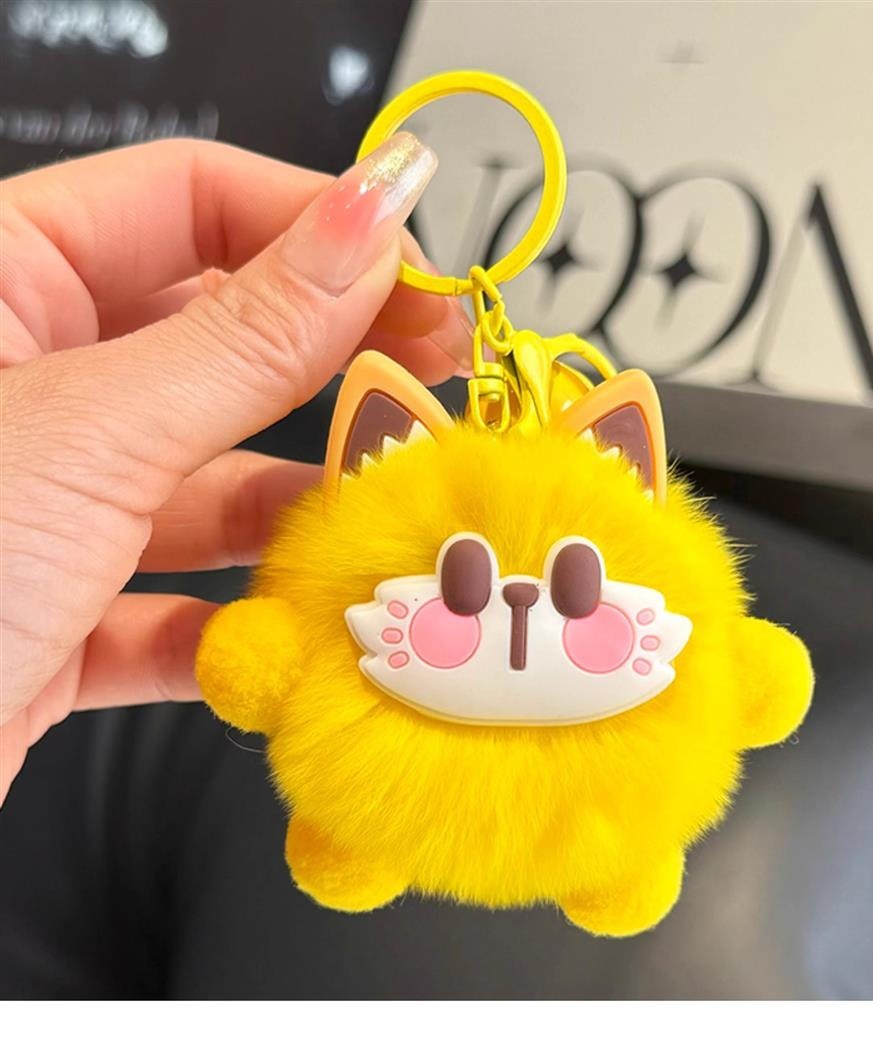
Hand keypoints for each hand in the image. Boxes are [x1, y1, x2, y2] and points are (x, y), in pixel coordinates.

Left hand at [0, 133, 469, 802]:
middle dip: (330, 368)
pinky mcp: (64, 613)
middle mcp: (31, 385)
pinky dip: (244, 624)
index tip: (415, 264)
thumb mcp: (91, 431)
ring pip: (214, 483)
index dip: (313, 222)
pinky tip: (294, 629)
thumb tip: (360, 233)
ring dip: (302, 509)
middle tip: (428, 377)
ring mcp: (52, 502)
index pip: (190, 200)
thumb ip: (244, 339)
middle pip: (221, 342)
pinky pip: (182, 602)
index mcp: (1, 282)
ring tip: (385, 514)